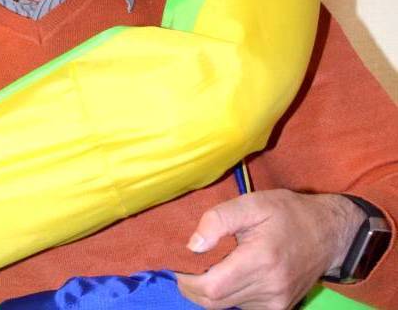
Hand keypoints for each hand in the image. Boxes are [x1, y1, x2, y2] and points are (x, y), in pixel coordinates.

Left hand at [175, 189, 363, 309]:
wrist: (328, 233)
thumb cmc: (286, 213)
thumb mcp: (251, 204)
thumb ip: (218, 220)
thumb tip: (193, 245)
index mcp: (260, 260)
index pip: (211, 287)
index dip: (187, 281)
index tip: (177, 265)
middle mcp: (270, 287)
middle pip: (214, 302)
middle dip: (192, 287)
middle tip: (185, 266)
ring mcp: (276, 302)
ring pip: (227, 307)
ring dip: (210, 292)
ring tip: (206, 267)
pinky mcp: (280, 308)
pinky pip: (243, 308)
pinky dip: (228, 296)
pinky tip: (227, 275)